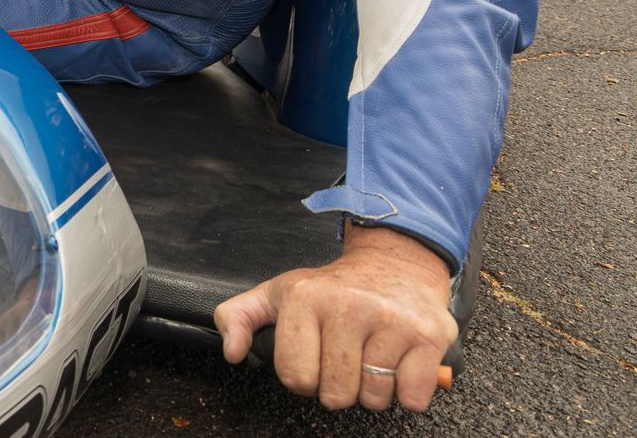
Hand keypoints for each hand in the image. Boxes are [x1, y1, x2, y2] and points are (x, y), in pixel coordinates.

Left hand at [216, 223, 455, 412]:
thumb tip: (232, 352)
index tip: (313, 358)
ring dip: (373, 390)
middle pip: (335, 394)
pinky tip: (399, 364)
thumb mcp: (278, 293)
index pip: (294, 377)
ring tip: (372, 358)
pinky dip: (407, 393)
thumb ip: (241, 318)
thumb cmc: (334, 287)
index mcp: (305, 297)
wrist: (396, 263)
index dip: (302, 377)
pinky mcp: (428, 336)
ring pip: (373, 399)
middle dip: (338, 386)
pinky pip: (412, 398)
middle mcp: (348, 306)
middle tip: (345, 359)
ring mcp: (391, 321)